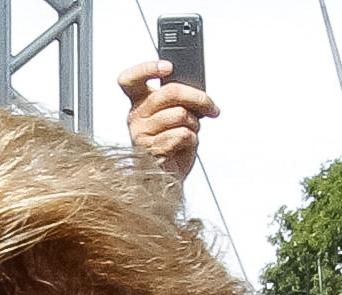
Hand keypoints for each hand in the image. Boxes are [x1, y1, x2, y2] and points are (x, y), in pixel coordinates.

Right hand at [115, 61, 215, 179]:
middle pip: (169, 92)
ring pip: (180, 114)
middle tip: (210, 106)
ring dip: (194, 125)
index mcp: (138, 103)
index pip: (130, 79)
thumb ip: (179, 101)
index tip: (168, 67)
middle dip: (198, 97)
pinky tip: (184, 147)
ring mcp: (141, 133)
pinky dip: (191, 140)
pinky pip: (182, 134)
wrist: (169, 180)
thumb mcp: (176, 117)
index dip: (147, 68)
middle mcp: (136, 116)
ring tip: (189, 134)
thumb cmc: (173, 147)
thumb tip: (198, 93)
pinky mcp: (152, 150)